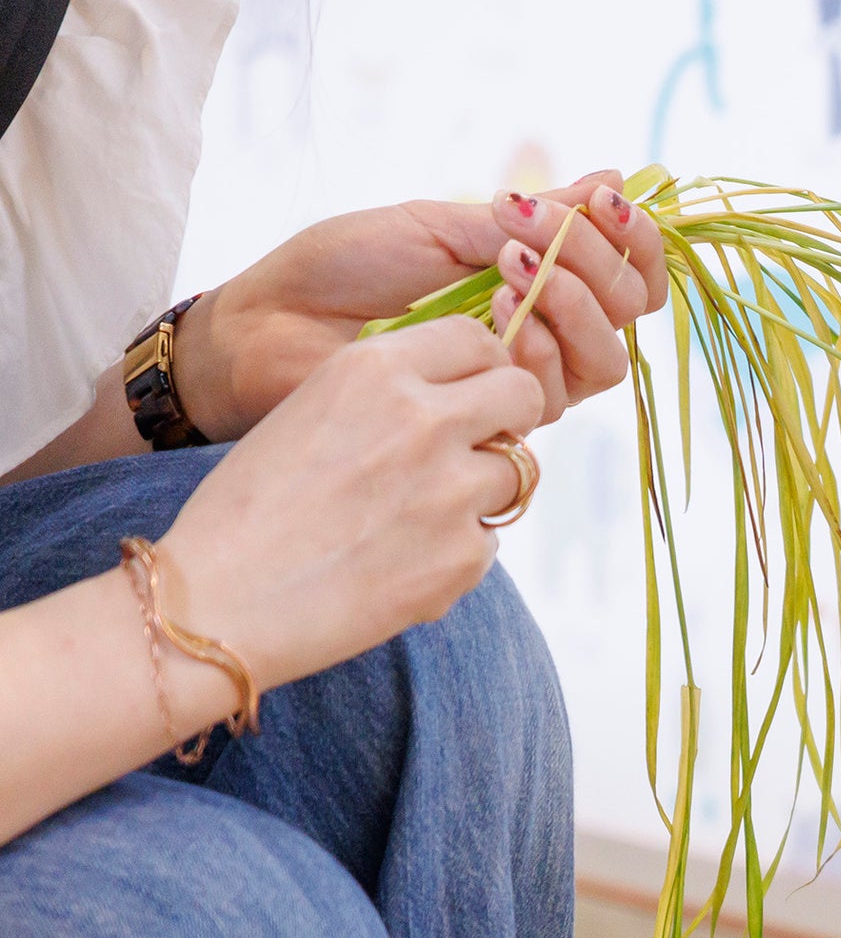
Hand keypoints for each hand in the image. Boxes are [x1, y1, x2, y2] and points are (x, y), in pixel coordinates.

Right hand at [157, 321, 545, 692]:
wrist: (221, 599)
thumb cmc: (250, 508)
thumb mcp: (308, 410)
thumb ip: (387, 394)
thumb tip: (462, 394)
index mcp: (374, 370)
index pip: (477, 338)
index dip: (482, 366)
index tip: (472, 389)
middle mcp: (424, 420)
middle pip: (521, 395)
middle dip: (508, 417)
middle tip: (476, 446)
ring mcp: (453, 490)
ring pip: (516, 472)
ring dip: (482, 490)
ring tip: (412, 515)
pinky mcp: (465, 556)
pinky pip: (489, 540)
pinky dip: (457, 550)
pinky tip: (396, 563)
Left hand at [181, 174, 668, 440]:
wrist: (273, 326)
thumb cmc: (341, 270)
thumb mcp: (441, 224)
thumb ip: (534, 216)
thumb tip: (612, 174)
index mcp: (537, 281)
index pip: (628, 273)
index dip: (636, 239)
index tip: (604, 199)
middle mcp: (546, 336)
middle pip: (631, 312)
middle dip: (598, 261)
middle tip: (530, 229)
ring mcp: (527, 381)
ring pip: (608, 358)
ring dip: (570, 301)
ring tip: (505, 267)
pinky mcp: (501, 420)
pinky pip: (561, 391)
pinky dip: (537, 342)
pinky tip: (491, 311)